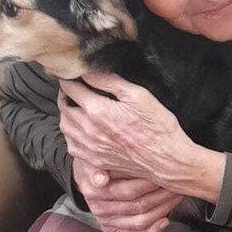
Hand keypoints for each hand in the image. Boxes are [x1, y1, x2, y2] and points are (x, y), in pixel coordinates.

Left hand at [58, 71, 222, 199]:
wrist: (167, 160)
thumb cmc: (158, 127)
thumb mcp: (138, 95)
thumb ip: (110, 81)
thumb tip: (89, 71)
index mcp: (97, 111)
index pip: (71, 88)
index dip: (69, 77)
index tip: (71, 72)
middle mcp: (88, 130)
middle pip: (64, 107)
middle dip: (65, 93)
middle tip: (72, 86)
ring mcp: (90, 148)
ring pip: (65, 126)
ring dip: (65, 113)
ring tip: (73, 105)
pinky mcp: (95, 161)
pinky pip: (72, 146)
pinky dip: (70, 134)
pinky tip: (79, 129)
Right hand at [71, 155, 180, 231]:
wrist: (88, 175)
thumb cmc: (98, 162)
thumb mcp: (96, 158)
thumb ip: (99, 167)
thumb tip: (100, 179)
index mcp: (95, 192)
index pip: (128, 192)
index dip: (149, 185)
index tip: (165, 175)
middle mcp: (99, 210)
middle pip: (137, 207)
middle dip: (161, 195)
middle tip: (176, 185)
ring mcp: (106, 221)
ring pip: (140, 222)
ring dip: (162, 210)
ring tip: (176, 197)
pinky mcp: (112, 230)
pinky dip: (153, 230)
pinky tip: (165, 219)